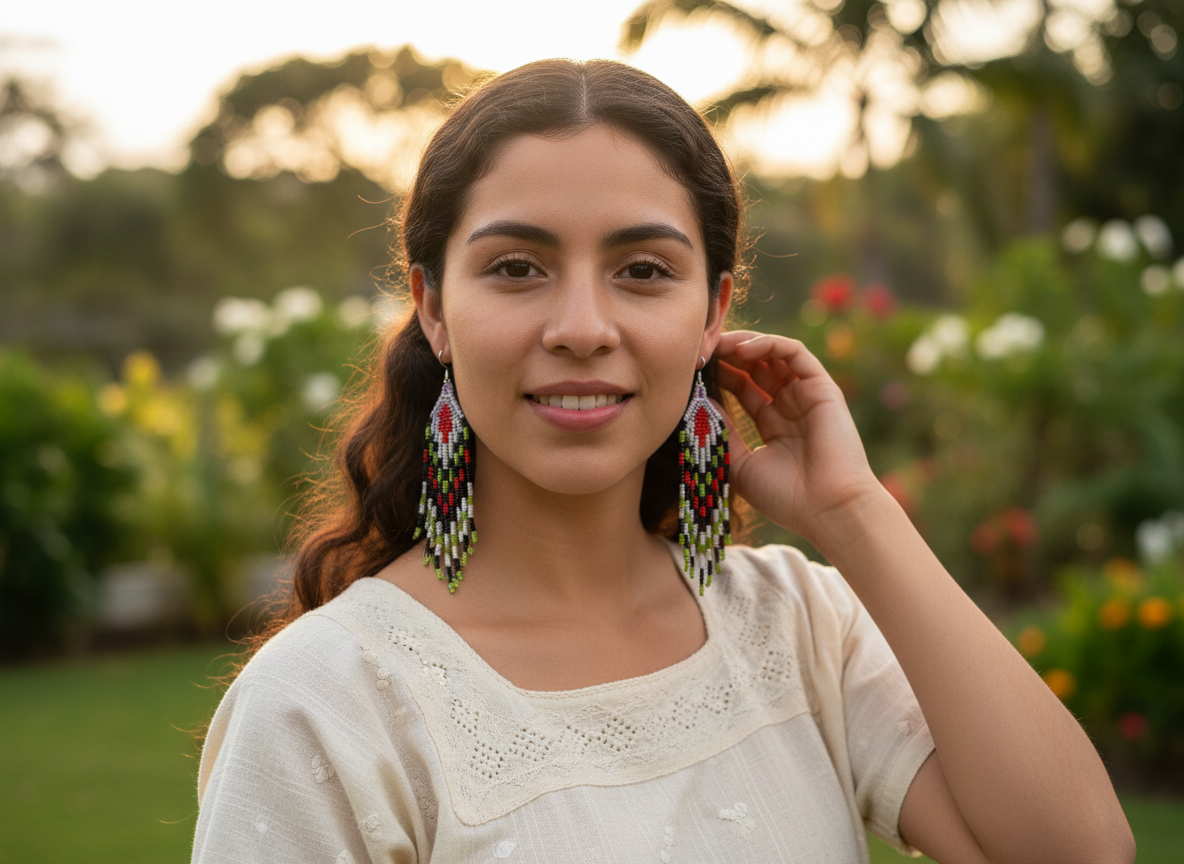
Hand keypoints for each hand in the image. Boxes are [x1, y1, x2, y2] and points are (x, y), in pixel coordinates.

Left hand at [715, 331, 882, 540]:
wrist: (827, 510)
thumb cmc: (785, 497)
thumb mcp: (739, 464)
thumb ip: (720, 433)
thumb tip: (697, 403)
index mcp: (773, 425)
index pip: (742, 387)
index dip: (719, 373)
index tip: (691, 369)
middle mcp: (790, 406)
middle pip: (755, 367)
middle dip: (728, 354)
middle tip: (701, 348)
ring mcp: (806, 396)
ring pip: (774, 355)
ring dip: (744, 344)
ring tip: (717, 344)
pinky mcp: (822, 388)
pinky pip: (795, 353)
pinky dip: (769, 344)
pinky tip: (743, 350)